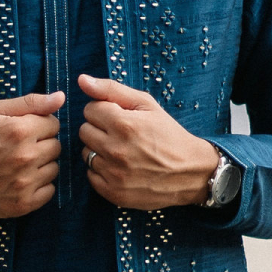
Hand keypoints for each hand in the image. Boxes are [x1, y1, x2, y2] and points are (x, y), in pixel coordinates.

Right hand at [0, 92, 63, 219]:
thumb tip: (61, 98)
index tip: (24, 130)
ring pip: (54, 168)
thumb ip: (31, 102)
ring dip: (41, 165)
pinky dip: (39, 186)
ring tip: (19, 164)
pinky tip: (21, 180)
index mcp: (20, 131)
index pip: (54, 124)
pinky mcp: (24, 204)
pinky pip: (49, 190)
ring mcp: (26, 183)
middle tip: (20, 147)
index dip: (39, 125)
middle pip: (56, 146)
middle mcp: (26, 157)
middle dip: (41, 144)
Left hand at [78, 74, 218, 210]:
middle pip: (84, 131)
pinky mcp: (113, 192)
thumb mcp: (146, 104)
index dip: (104, 111)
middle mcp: (115, 150)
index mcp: (123, 124)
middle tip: (121, 134)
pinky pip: (90, 175)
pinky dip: (101, 170)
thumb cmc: (168, 134)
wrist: (189, 171)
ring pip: (86, 153)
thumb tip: (82, 79)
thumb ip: (111, 89)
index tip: (119, 117)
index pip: (89, 110)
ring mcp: (113, 174)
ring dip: (99, 150)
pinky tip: (119, 167)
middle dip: (99, 129)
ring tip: (121, 151)